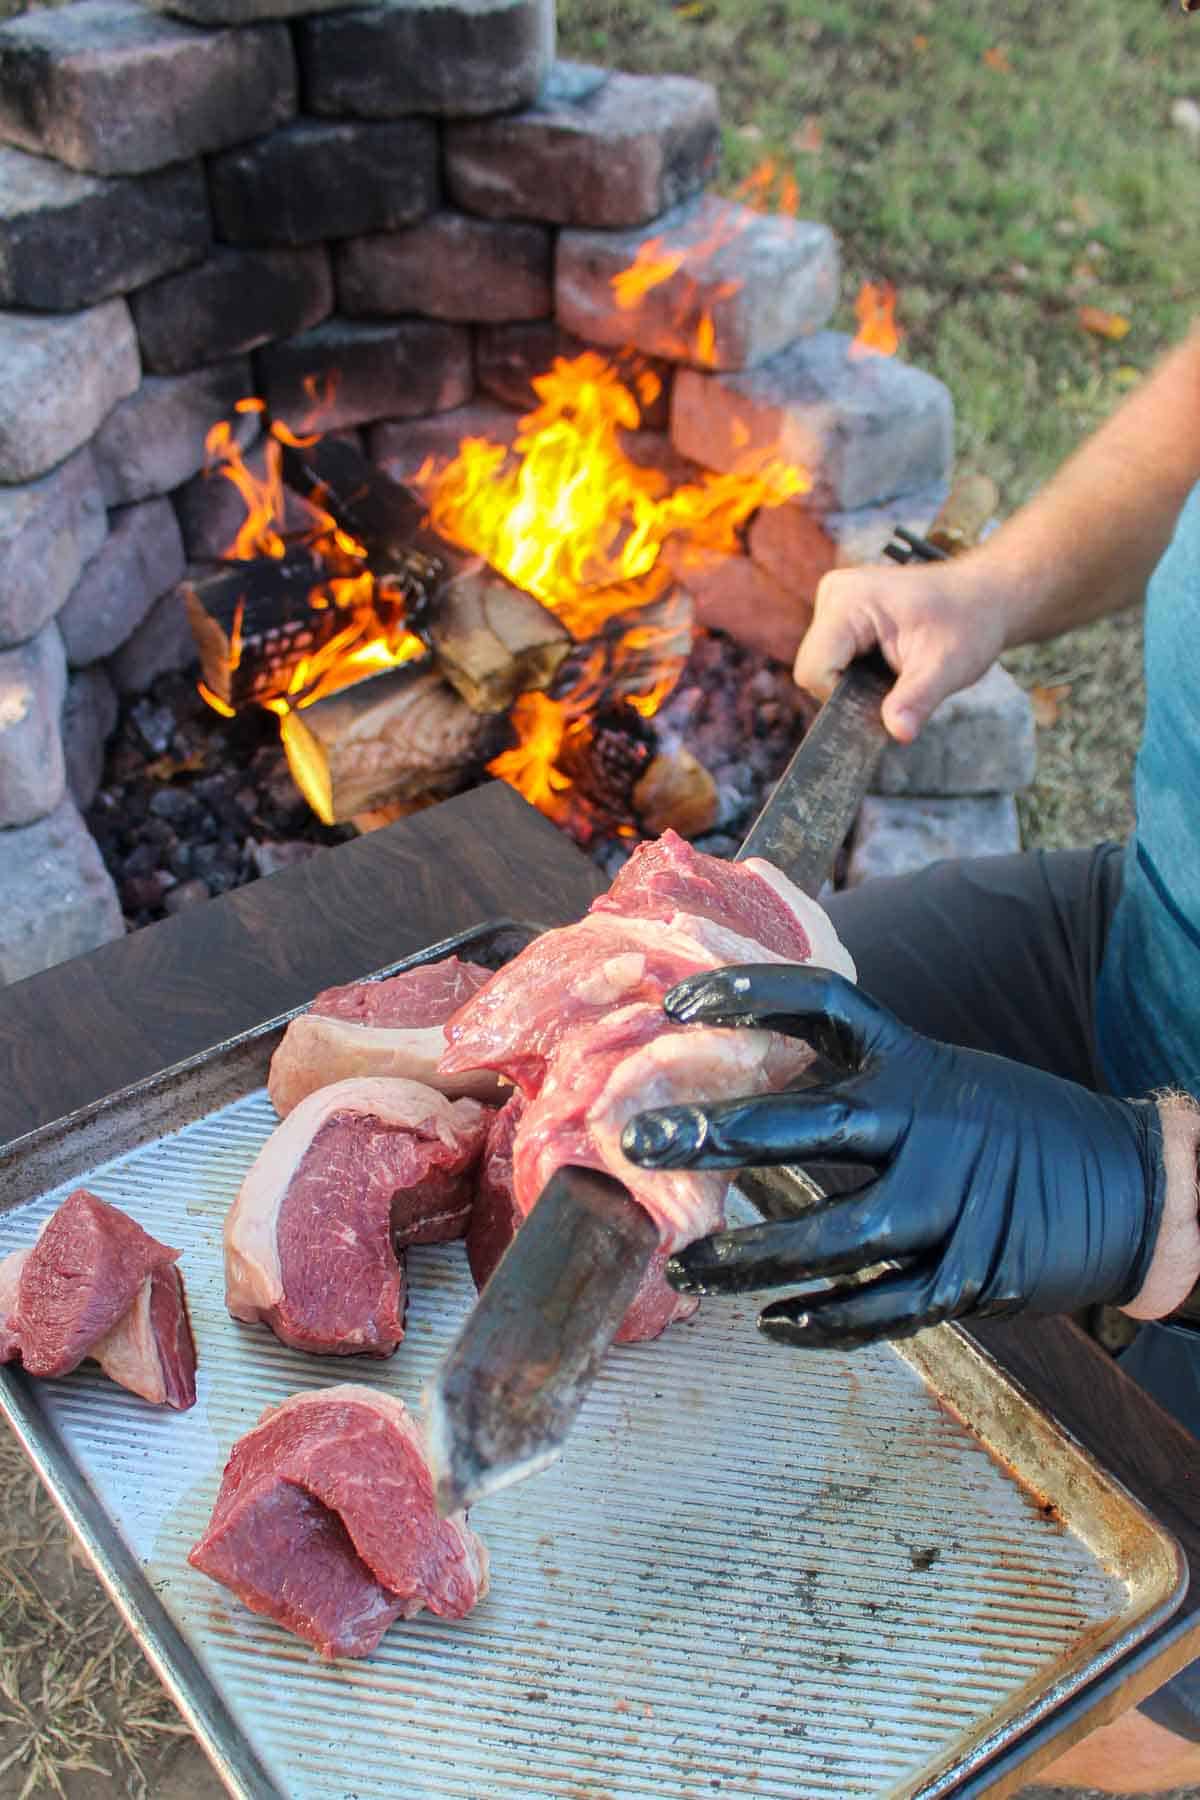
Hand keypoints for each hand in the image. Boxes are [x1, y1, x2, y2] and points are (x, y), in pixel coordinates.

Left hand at [620, 966, 1166, 1347]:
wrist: (1133, 1186)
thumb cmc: (1010, 1127)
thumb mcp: (942, 1076)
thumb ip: (860, 1086)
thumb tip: (751, 1093)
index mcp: (915, 1060)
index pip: (821, 1002)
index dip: (745, 994)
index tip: (674, 1006)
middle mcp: (926, 1121)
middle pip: (804, 1127)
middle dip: (716, 1136)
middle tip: (642, 1143)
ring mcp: (949, 1201)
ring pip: (830, 1238)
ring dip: (750, 1258)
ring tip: (689, 1270)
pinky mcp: (971, 1273)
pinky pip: (878, 1307)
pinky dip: (821, 1321)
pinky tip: (774, 1325)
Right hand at [794, 555, 1007, 741]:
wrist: (984, 596)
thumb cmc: (969, 624)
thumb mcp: (947, 667)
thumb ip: (916, 700)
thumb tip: (898, 733)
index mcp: (849, 601)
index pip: (813, 670)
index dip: (842, 697)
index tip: (884, 697)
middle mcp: (834, 594)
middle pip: (813, 669)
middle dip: (851, 690)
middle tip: (899, 681)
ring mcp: (835, 600)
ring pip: (821, 665)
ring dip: (855, 681)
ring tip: (897, 669)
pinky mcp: (841, 611)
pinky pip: (832, 655)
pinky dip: (857, 670)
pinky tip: (888, 661)